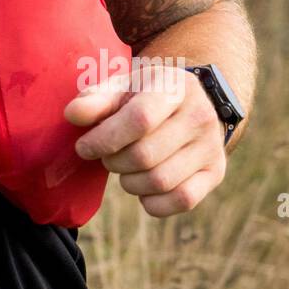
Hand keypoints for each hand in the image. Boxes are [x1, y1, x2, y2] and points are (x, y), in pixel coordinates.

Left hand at [63, 64, 226, 216]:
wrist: (191, 100)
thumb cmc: (145, 94)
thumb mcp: (121, 86)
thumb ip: (95, 99)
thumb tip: (72, 115)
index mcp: (175, 87)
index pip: (140, 119)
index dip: (105, 138)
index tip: (83, 147)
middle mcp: (200, 115)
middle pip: (145, 155)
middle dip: (114, 161)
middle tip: (106, 156)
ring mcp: (212, 146)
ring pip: (161, 181)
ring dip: (129, 182)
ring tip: (123, 168)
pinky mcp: (216, 172)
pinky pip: (182, 200)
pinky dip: (153, 202)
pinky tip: (142, 187)